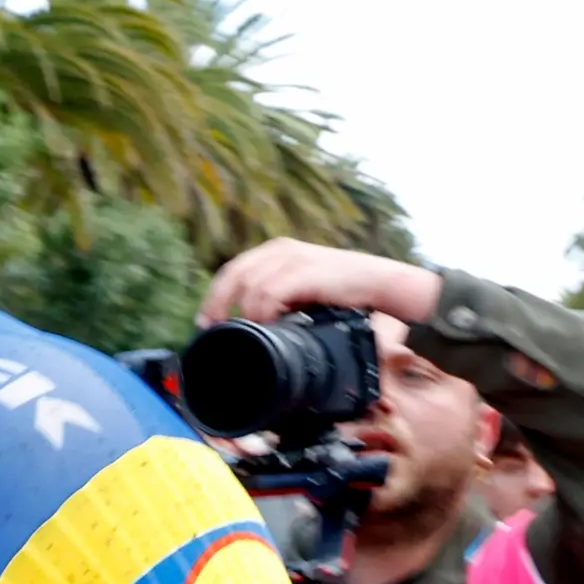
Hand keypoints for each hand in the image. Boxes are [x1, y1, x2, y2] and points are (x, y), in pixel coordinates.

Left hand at [202, 239, 442, 329]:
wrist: (378, 284)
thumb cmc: (340, 293)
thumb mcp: (303, 290)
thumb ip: (278, 299)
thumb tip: (251, 327)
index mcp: (276, 251)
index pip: (232, 271)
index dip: (215, 297)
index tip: (205, 322)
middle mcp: (280, 250)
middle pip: (233, 275)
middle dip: (218, 305)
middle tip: (213, 330)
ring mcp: (293, 258)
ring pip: (250, 287)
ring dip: (247, 314)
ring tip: (252, 333)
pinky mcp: (305, 271)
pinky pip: (269, 292)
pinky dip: (264, 312)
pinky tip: (272, 325)